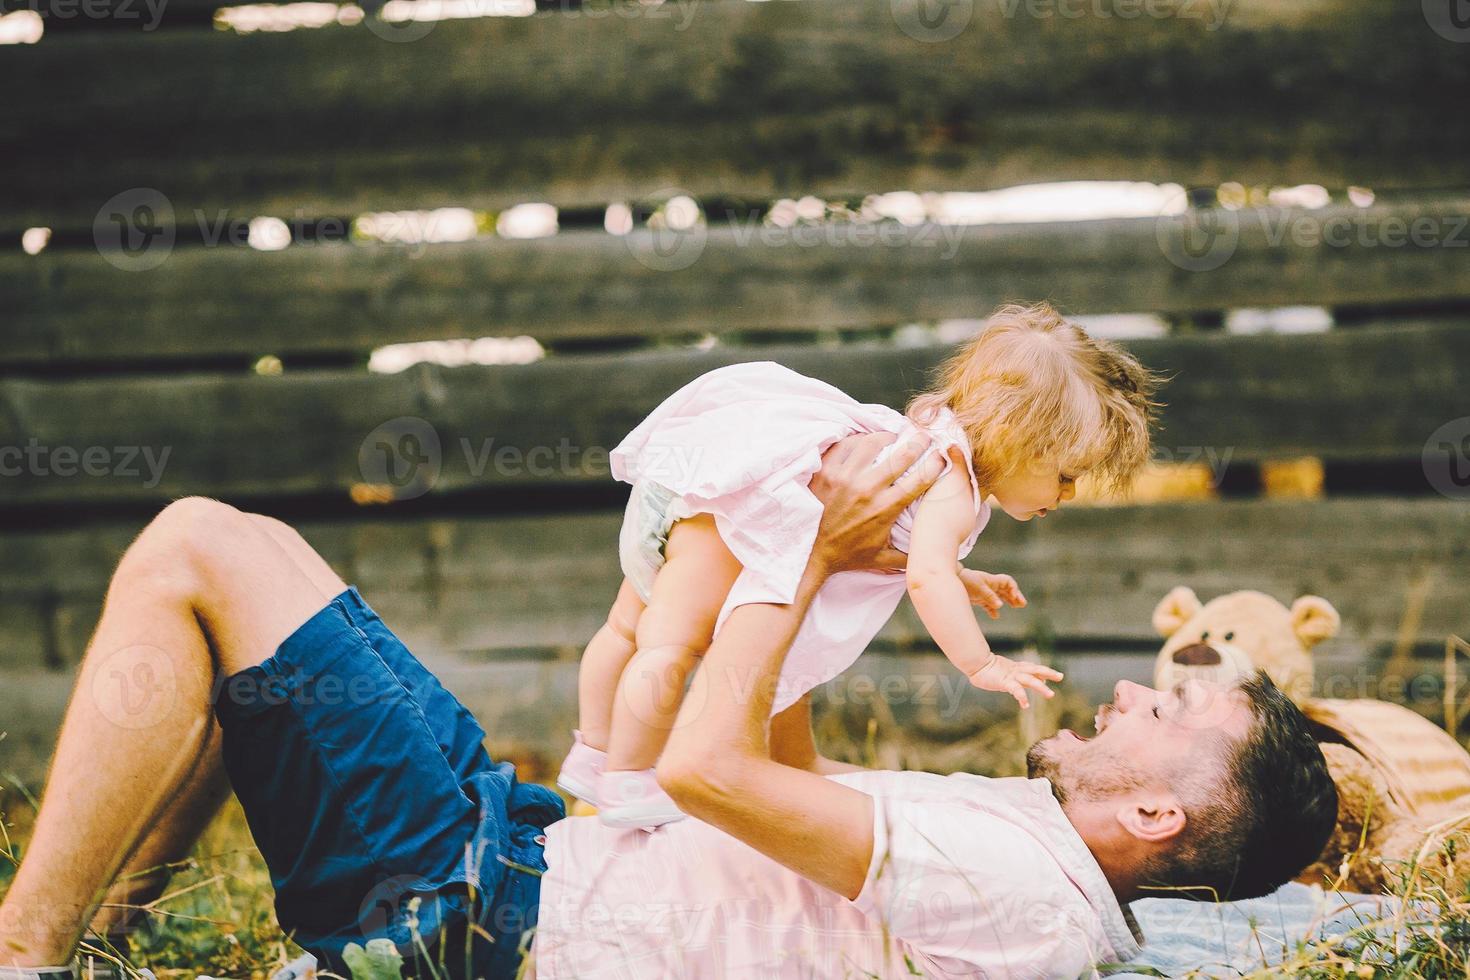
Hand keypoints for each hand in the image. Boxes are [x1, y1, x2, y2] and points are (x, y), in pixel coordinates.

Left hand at [808, 432, 948, 574]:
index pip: (919, 479)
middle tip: (923, 436)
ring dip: (886, 438)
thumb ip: (911, 555)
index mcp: (885, 508)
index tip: (941, 456)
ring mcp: (844, 477)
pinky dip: (857, 440)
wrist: (812, 553)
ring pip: (872, 443)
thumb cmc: (850, 555)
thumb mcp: (884, 558)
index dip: (935, 464)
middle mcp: (866, 489)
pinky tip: (864, 442)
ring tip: (892, 438)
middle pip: (900, 456)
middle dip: (918, 442)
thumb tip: (933, 552)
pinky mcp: (825, 472)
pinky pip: (845, 445)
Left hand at [959, 569, 1026, 619]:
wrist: (953, 581)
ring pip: (1000, 597)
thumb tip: (1000, 606)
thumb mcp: (979, 588)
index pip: (1008, 582)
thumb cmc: (966, 581)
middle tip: (1022, 604)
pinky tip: (995, 616)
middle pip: (1007, 590)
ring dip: (1008, 601)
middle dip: (1015, 596)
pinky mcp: (979, 598)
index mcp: (993, 581)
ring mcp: (985, 592)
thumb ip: (989, 597)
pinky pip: (989, 605)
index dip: (1014, 589)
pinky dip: (993, 610)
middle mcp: (991, 586)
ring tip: (1016, 607)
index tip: (1014, 597)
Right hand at [967, 654, 1063, 709]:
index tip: (1049, 677)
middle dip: (1049, 672)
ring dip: (1041, 687)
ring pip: (1030, 680)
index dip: (1041, 672)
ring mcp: (1011, 675)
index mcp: (1013, 667)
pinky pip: (1016, 690)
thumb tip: (1010, 682)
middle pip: (1035, 670)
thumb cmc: (981, 668)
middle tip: (1061, 676)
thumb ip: (1005, 676)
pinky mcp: (1005, 682)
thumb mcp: (997, 672)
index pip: (1031, 668)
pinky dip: (1022, 697)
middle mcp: (1015, 670)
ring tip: (1051, 694)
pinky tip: (1026, 705)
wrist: (974, 663)